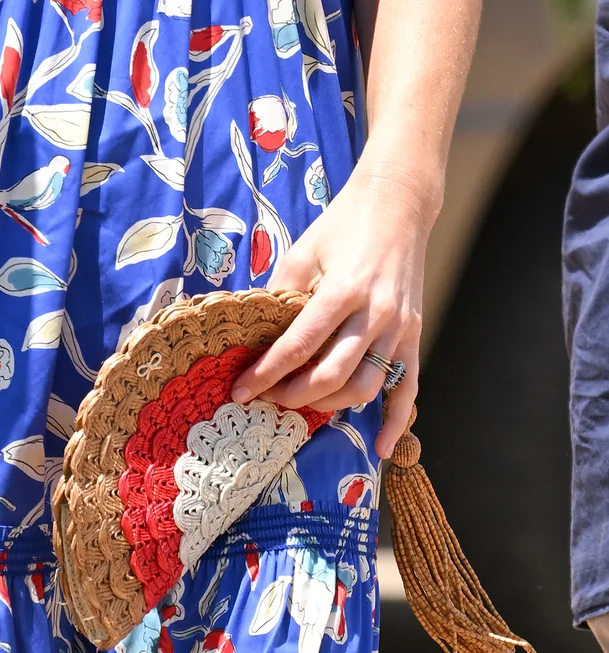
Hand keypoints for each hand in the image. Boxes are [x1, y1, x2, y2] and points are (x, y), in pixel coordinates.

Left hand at [231, 164, 441, 457]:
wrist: (399, 204)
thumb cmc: (343, 224)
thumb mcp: (302, 251)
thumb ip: (281, 296)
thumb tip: (258, 339)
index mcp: (344, 290)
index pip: (298, 347)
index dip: (266, 374)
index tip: (240, 392)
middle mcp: (375, 314)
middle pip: (332, 375)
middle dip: (293, 395)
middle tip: (269, 398)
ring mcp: (400, 329)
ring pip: (366, 387)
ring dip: (331, 405)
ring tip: (304, 404)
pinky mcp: (414, 336)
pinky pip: (408, 387)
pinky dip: (395, 421)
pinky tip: (379, 447)